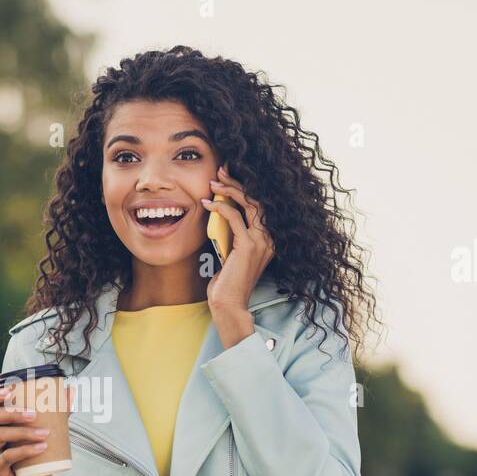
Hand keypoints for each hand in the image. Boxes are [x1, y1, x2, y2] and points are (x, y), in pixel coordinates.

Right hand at [0, 382, 74, 475]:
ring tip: (45, 433)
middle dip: (11, 412)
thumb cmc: (34, 463)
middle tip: (33, 413)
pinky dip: (26, 450)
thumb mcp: (45, 436)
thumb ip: (56, 415)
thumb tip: (71, 393)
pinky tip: (42, 447)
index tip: (10, 390)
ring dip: (23, 431)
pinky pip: (7, 456)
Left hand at [200, 164, 276, 311]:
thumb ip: (231, 236)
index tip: (228, 176)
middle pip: (257, 199)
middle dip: (238, 182)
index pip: (259, 206)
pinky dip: (220, 207)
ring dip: (230, 189)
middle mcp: (269, 238)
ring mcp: (261, 241)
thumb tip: (219, 216)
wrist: (229, 304)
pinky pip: (235, 218)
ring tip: (214, 181)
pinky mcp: (248, 246)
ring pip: (249, 204)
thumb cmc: (226, 283)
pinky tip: (207, 203)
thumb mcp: (230, 253)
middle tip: (221, 170)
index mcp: (267, 239)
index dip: (245, 188)